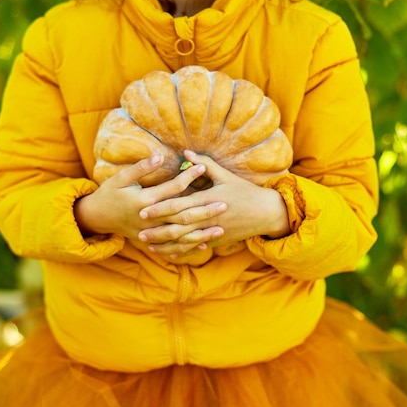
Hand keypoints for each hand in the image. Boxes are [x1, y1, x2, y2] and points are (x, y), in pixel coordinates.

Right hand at [73, 155, 226, 240]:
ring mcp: (150, 233)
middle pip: (181, 215)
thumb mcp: (121, 178)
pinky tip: (205, 244)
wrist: (97, 218)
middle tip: (224, 203)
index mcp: (144, 200)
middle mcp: (149, 219)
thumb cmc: (110, 193)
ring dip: (201, 232)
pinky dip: (188, 246)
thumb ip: (141, 168)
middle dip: (203, 209)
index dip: (188, 177)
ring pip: (180, 234)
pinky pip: (172, 246)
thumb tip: (160, 156)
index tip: (203, 167)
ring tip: (221, 227)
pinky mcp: (151, 242)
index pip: (171, 188)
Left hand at [138, 150, 290, 257]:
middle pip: (179, 226)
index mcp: (209, 200)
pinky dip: (182, 252)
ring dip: (165, 243)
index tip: (143, 210)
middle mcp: (209, 218)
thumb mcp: (225, 175)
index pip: (180, 205)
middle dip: (158, 229)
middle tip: (139, 229)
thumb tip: (185, 152)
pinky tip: (168, 254)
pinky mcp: (218, 241)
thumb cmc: (245, 191)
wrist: (266, 212)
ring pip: (185, 240)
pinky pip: (196, 248)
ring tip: (148, 244)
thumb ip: (204, 164)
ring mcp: (214, 231)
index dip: (160, 208)